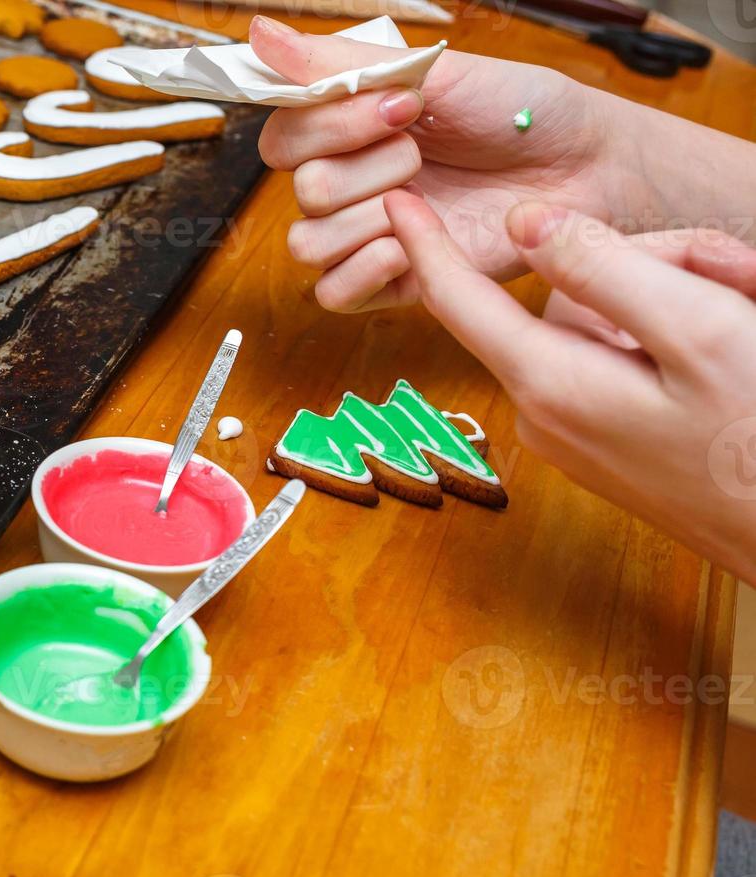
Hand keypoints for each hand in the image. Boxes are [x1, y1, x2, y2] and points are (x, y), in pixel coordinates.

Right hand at [249, 18, 741, 313]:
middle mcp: (351, 183)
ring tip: (427, 201)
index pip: (282, 137)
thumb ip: (340, 61)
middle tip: (426, 151)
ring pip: (308, 243)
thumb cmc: (521, 111)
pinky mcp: (393, 281)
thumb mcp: (434, 70)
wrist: (586, 168)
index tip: (400, 107)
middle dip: (369, 167)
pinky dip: (364, 270)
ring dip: (370, 217)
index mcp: (348, 129)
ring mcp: (369, 234)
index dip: (331, 127)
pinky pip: (333, 294)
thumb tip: (259, 31)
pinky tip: (411, 245)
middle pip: (302, 189)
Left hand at [385, 189, 755, 583]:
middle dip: (652, 263)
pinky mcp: (610, 438)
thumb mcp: (697, 331)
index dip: (424, 244)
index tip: (392, 201)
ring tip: (748, 303)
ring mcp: (578, 429)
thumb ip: (603, 269)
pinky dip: (677, 334)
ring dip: (680, 295)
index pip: (459, 301)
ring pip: (608, 317)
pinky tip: (734, 342)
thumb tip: (523, 224)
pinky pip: (625, 357)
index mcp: (550, 386)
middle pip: (569, 294)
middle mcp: (547, 411)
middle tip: (738, 275)